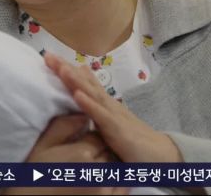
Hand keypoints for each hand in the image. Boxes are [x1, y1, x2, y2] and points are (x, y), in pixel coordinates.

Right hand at [3, 114, 128, 194]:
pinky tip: (99, 183)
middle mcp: (97, 171)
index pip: (98, 137)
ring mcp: (104, 190)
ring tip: (90, 171)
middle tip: (85, 158)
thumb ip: (63, 126)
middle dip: (100, 152)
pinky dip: (115, 185)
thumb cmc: (35, 174)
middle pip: (109, 153)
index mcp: (82, 153)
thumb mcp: (43, 145)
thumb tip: (83, 115)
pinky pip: (120, 190)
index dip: (90, 139)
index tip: (81, 144)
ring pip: (115, 170)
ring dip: (108, 168)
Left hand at [44, 52, 182, 163]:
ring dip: (75, 81)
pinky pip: (101, 116)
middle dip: (65, 69)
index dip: (67, 69)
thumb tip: (80, 97)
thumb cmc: (134, 140)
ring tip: (60, 68)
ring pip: (91, 94)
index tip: (49, 57)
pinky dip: (89, 105)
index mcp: (104, 103)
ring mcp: (113, 115)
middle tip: (48, 55)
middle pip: (84, 83)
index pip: (84, 82)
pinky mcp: (118, 129)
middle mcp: (108, 104)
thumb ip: (97, 110)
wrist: (161, 154)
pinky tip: (77, 95)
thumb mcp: (111, 122)